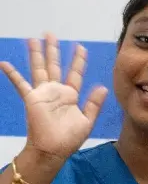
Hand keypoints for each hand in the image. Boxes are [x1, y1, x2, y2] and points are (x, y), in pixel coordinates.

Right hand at [1, 36, 108, 160]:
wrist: (53, 150)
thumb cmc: (69, 138)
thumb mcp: (87, 120)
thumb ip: (94, 104)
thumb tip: (103, 87)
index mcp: (70, 95)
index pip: (75, 73)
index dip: (78, 60)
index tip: (80, 46)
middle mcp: (56, 91)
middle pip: (54, 65)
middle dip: (53, 50)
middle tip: (50, 33)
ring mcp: (43, 93)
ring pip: (39, 68)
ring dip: (36, 54)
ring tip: (33, 39)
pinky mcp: (31, 98)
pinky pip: (20, 84)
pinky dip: (12, 74)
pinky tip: (4, 63)